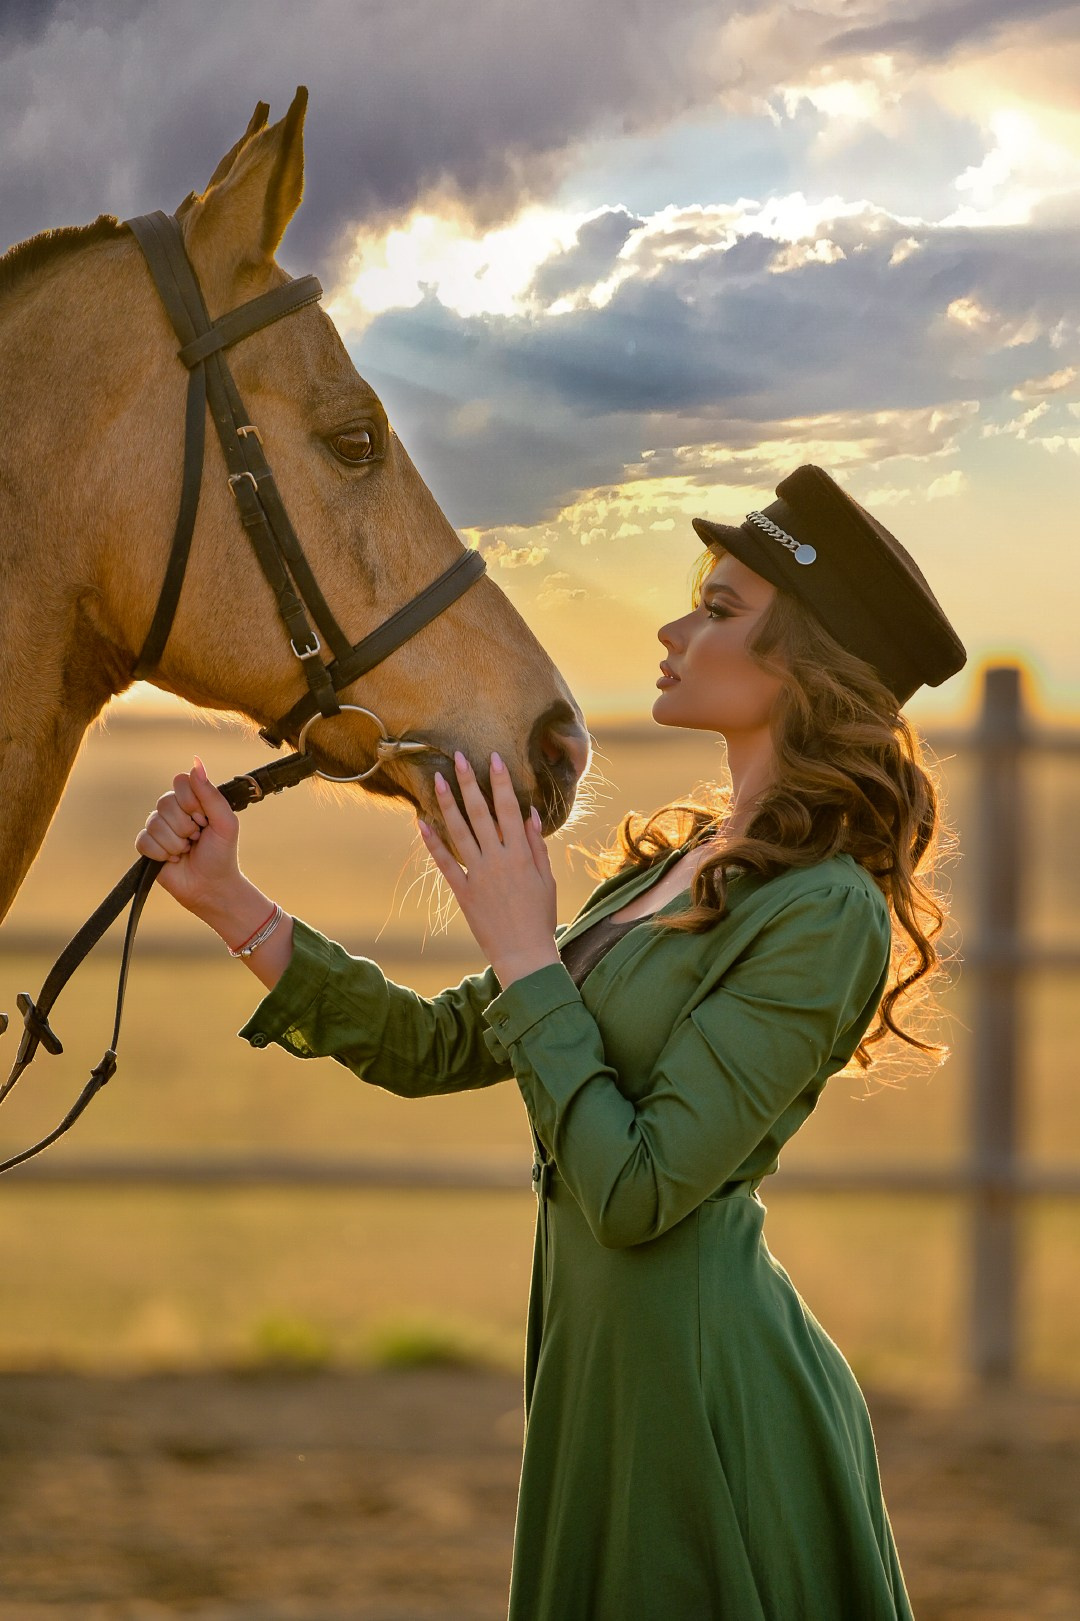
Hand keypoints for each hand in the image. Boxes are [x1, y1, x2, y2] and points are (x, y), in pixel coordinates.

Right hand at [135, 757, 242, 917]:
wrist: (212, 887)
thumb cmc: (222, 854)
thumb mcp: (225, 822)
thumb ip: (210, 793)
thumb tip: (195, 762)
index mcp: (193, 801)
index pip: (180, 782)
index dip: (191, 801)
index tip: (205, 819)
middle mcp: (174, 811)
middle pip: (165, 803)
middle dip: (185, 826)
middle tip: (197, 839)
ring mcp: (159, 828)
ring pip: (154, 823)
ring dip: (175, 843)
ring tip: (186, 851)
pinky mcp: (147, 847)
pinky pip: (144, 841)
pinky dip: (161, 853)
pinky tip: (173, 860)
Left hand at [419, 752, 559, 987]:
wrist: (524, 954)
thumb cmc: (539, 916)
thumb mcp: (546, 879)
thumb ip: (537, 845)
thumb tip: (530, 812)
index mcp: (521, 854)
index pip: (509, 809)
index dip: (501, 782)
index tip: (492, 758)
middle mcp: (498, 860)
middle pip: (481, 813)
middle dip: (469, 783)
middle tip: (457, 757)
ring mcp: (478, 875)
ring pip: (459, 832)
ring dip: (447, 804)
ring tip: (436, 780)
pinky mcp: (462, 892)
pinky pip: (445, 863)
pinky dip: (432, 842)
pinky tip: (421, 822)